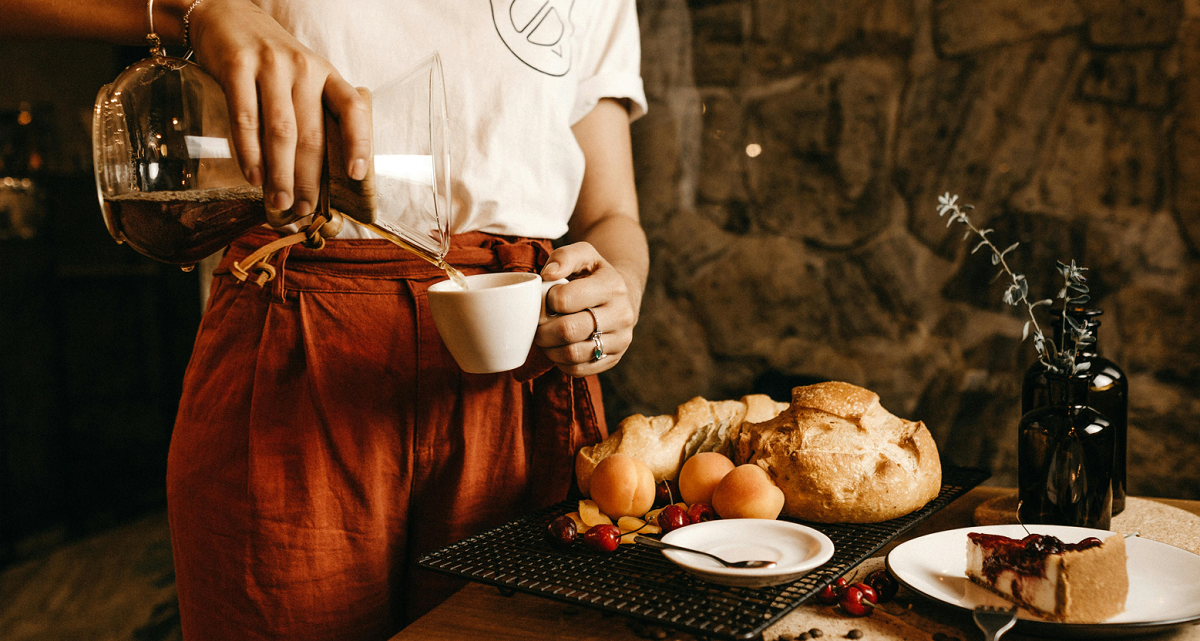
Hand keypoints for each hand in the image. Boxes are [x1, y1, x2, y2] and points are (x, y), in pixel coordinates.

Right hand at [188, 0, 370, 224]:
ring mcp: (270, 66)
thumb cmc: (269, 62)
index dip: (359, 142)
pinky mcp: (237, 67)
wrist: (226, 17)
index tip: (356, 174)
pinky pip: (245, 118)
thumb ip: (311, 114)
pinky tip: (253, 176)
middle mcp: (304, 69)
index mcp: (326, 75)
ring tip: (280, 201)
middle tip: (304, 207)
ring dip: (281, 173)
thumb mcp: (301, 78)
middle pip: (311, 133)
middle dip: (309, 177)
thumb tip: (315, 176)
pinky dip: (250, 153)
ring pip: (280, 131)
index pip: (352, 109)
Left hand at [535, 242, 639, 376]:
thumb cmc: (594, 274)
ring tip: (546, 337)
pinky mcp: (614, 359)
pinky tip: (559, 348)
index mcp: (612, 286)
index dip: (546, 301)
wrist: (623, 295)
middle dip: (543, 330)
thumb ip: (564, 256)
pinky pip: (579, 370)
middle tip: (537, 325)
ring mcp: (621, 340)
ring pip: (572, 354)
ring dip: (550, 349)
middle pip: (567, 330)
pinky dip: (561, 362)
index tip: (546, 300)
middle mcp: (622, 314)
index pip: (565, 299)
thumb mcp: (584, 254)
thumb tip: (547, 274)